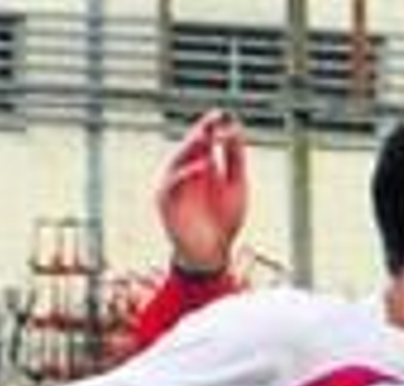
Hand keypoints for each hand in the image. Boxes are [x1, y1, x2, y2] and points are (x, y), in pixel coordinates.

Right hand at [157, 109, 247, 274]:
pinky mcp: (166, 203)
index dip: (212, 126)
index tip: (223, 113)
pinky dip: (185, 174)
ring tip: (205, 136)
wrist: (214, 255)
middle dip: (200, 132)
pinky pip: (172, 184)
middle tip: (213, 119)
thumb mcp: (237, 186)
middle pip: (190, 147)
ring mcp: (175, 187)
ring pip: (178, 161)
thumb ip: (235, 159)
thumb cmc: (225, 222)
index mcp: (204, 167)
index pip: (205, 141)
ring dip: (191, 148)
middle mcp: (187, 173)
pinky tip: (201, 167)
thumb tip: (235, 129)